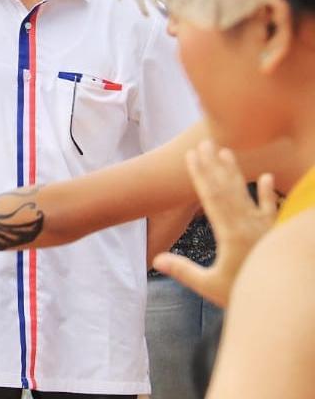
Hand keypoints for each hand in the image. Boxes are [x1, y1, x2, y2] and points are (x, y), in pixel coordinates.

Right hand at [152, 141, 276, 307]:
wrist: (286, 300)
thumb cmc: (245, 296)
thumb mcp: (210, 286)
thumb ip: (184, 271)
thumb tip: (157, 260)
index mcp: (231, 233)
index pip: (211, 196)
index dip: (199, 174)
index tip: (191, 155)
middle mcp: (248, 225)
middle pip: (227, 188)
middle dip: (212, 164)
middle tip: (203, 142)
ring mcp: (265, 227)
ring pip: (247, 194)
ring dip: (234, 172)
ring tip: (226, 152)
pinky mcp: (277, 233)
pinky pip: (272, 209)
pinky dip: (268, 194)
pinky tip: (267, 177)